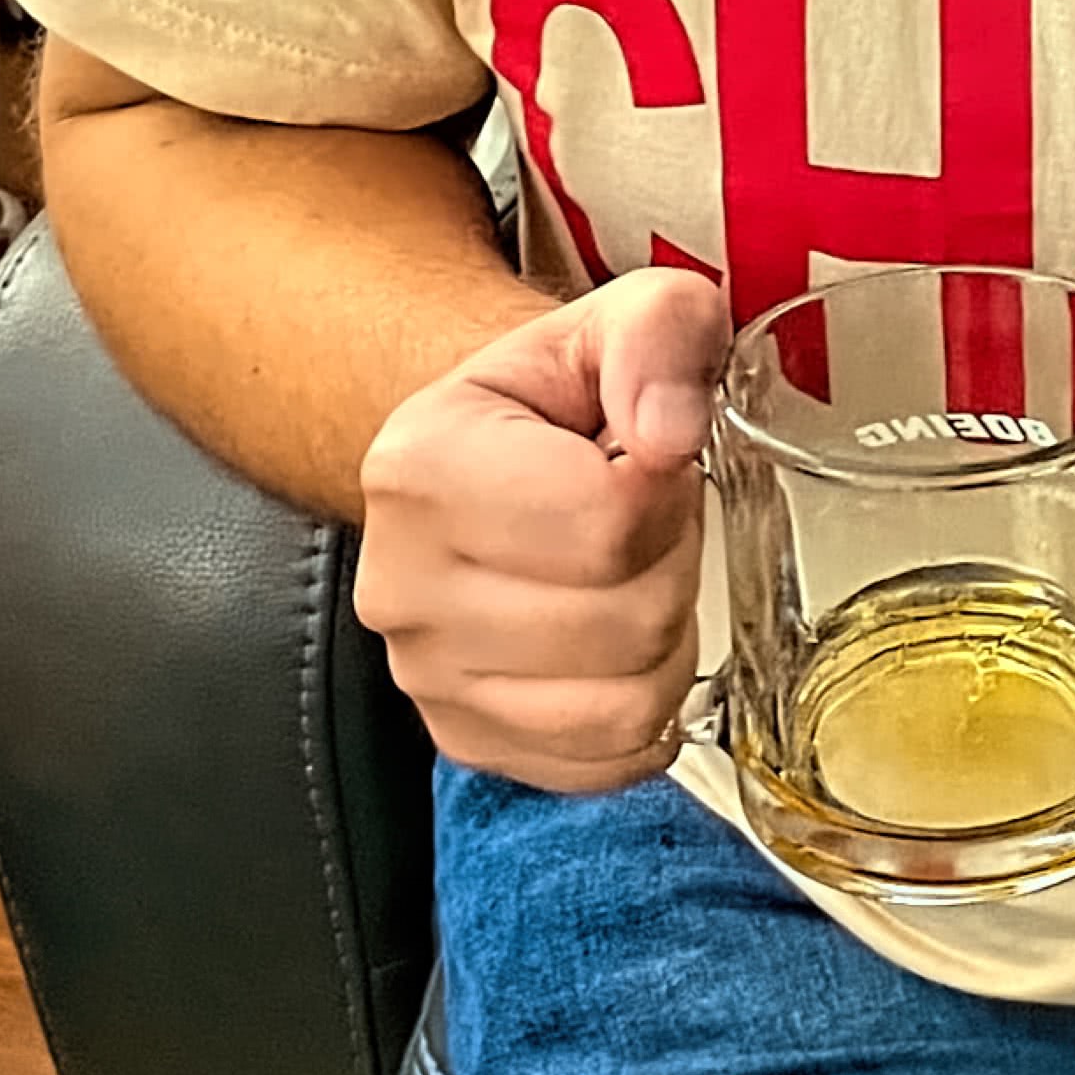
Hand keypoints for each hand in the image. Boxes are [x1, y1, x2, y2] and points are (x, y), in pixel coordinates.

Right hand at [353, 267, 728, 794]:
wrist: (496, 444)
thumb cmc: (560, 388)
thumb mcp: (626, 313)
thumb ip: (660, 335)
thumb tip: (670, 432)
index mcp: (421, 466)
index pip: (606, 525)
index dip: (668, 490)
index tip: (648, 455)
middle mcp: (401, 586)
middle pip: (625, 621)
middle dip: (673, 560)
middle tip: (645, 513)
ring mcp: (426, 678)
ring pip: (627, 702)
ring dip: (667, 634)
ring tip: (629, 569)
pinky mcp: (467, 740)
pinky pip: (608, 761)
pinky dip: (644, 706)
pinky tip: (618, 637)